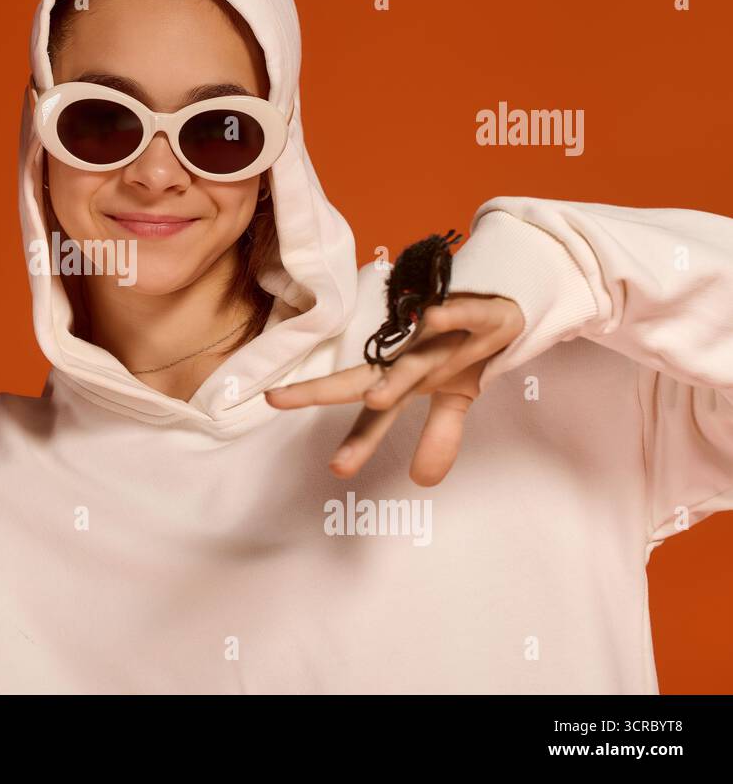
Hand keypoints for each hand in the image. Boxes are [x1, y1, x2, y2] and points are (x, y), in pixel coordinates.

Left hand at [264, 293, 524, 485]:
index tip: (326, 463)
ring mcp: (440, 339)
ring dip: (394, 379)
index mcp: (407, 381)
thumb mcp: (456, 397)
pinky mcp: (478, 318)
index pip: (372, 415)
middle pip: (364, 380)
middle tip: (278, 400)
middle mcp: (413, 359)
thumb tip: (421, 482)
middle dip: (324, 392)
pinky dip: (452, 316)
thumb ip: (437, 436)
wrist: (504, 302)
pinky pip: (465, 316)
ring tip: (374, 398)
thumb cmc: (466, 347)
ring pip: (413, 361)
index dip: (353, 439)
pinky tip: (434, 317)